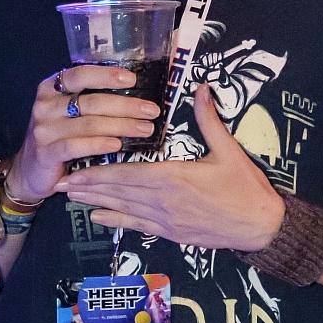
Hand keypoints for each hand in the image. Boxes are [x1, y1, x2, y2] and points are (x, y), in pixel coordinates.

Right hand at [8, 65, 161, 204]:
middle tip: (151, 111)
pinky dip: (98, 145)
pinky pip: (75, 147)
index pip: (80, 75)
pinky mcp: (45, 153)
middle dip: (126, 106)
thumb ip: (90, 100)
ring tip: (145, 129)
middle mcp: (44, 106)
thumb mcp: (68, 114)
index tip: (132, 79)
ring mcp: (43, 130)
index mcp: (51, 88)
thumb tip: (133, 91)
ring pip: (88, 124)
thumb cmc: (59, 137)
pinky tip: (116, 145)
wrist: (31, 171)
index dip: (106, 76)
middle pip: (91, 102)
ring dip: (121, 126)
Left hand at [63, 86, 284, 253]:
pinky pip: (137, 227)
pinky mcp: (172, 234)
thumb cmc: (246, 188)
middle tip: (60, 182)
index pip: (126, 174)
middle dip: (88, 186)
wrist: (261, 227)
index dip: (98, 172)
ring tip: (71, 197)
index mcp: (173, 177)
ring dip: (95, 202)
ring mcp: (165, 220)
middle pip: (117, 192)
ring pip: (122, 209)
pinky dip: (116, 221)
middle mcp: (163, 201)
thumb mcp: (228, 150)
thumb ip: (209, 120)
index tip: (76, 168)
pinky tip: (98, 217)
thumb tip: (201, 89)